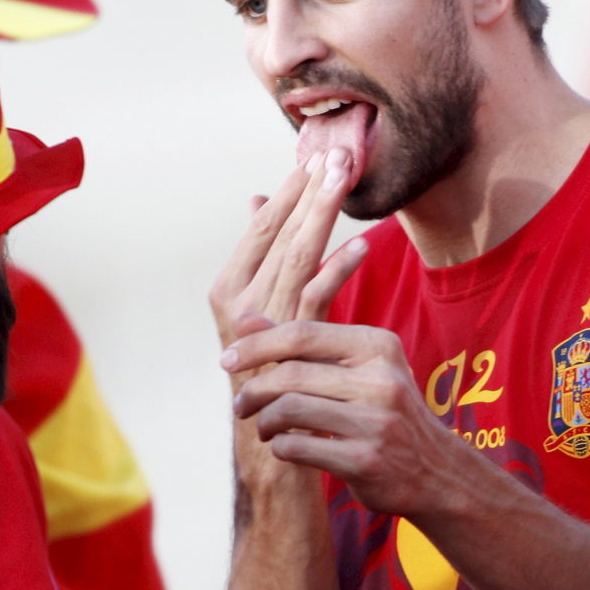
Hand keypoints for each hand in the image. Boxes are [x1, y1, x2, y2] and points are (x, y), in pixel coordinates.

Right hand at [209, 146, 365, 356]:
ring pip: (298, 255)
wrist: (268, 439)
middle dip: (310, 190)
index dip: (288, 191)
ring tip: (345, 177)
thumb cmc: (267, 368)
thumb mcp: (254, 309)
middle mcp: (241, 302)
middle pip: (280, 233)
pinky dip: (339, 268)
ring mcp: (265, 321)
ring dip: (323, 213)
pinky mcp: (292, 341)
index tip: (313, 157)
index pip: (261, 227)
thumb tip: (259, 200)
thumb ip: (257, 257)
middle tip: (338, 151)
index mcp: (227, 288)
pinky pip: (318, 296)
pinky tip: (362, 244)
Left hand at [222, 319, 459, 517]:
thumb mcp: (356, 367)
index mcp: (379, 346)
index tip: (227, 360)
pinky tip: (285, 448)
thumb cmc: (384, 411)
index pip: (301, 335)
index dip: (256, 345)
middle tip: (240, 405)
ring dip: (264, 421)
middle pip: (290, 374)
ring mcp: (377, 422)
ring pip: (289, 410)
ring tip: (262, 427)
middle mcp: (382, 380)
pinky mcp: (366, 461)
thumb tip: (244, 317)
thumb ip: (302, 343)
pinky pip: (298, 448)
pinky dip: (280, 447)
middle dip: (254, 390)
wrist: (434, 471)